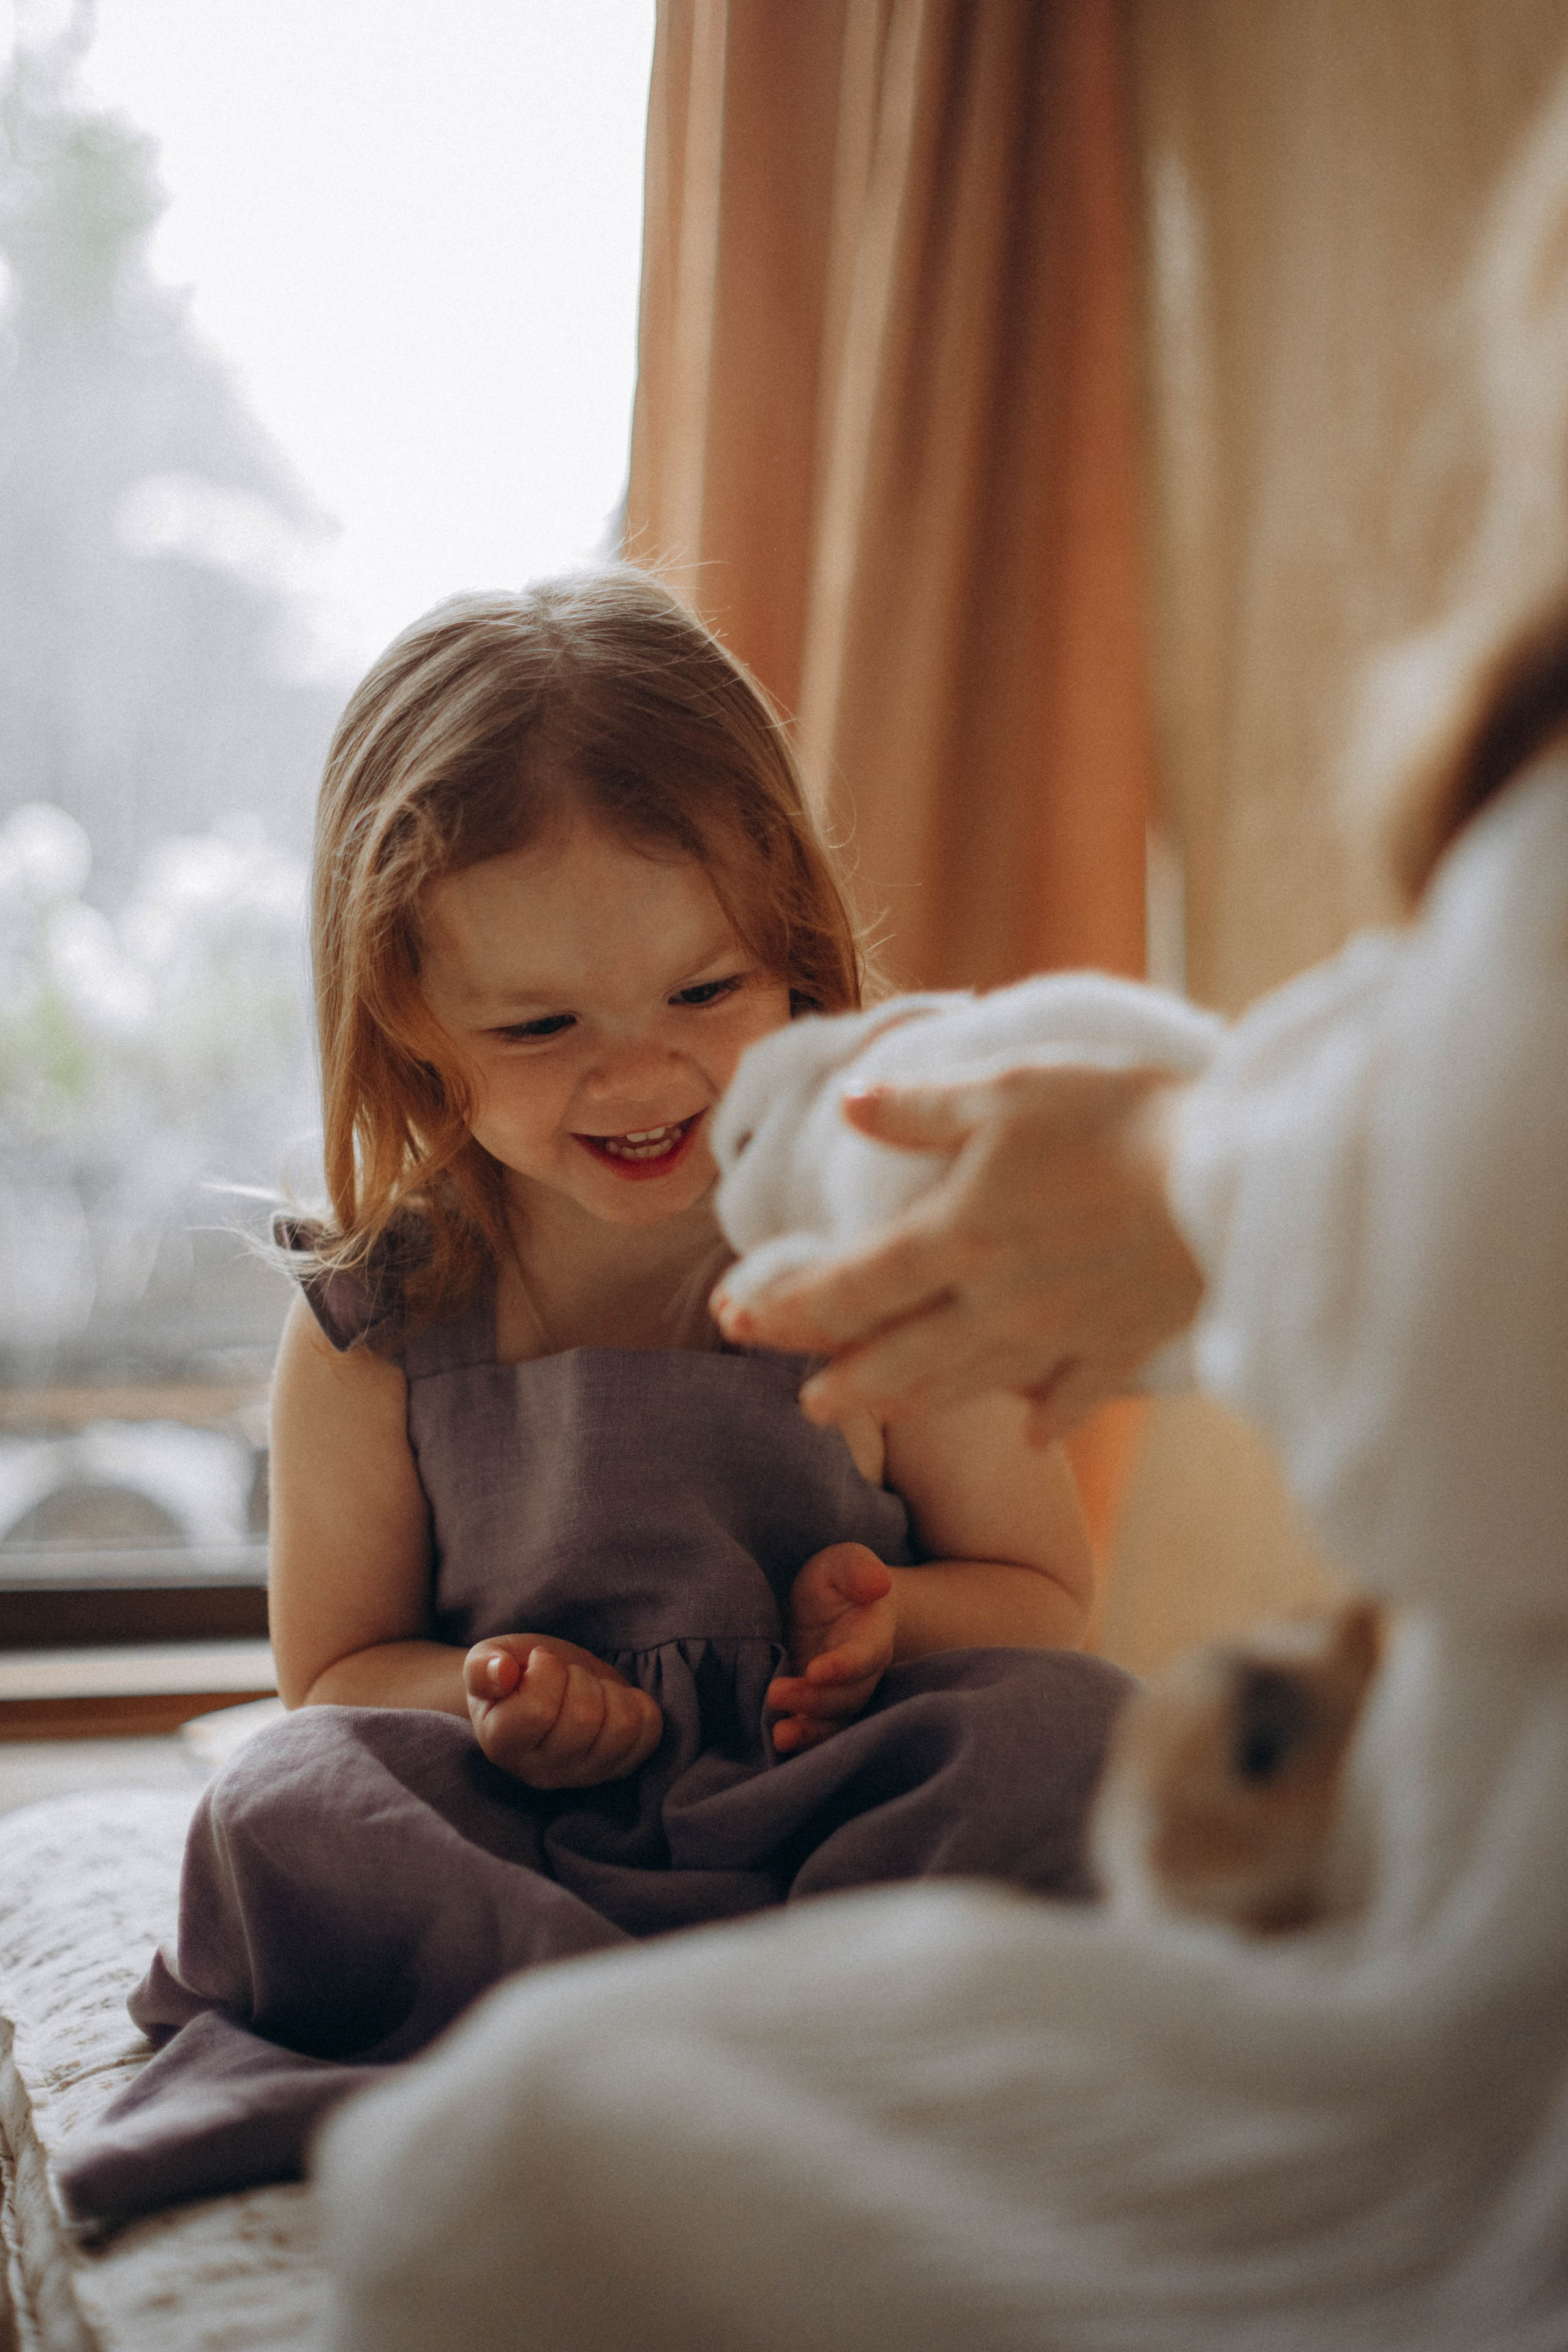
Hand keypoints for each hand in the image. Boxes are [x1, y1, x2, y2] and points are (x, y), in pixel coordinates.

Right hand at [464, 1634, 662, 1787]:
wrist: (542, 1691)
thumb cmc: (514, 1674)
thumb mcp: (487, 1661)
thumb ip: (483, 1666)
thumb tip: (502, 1671)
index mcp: (502, 1744)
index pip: (537, 1712)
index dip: (546, 1672)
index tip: (540, 1661)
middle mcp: (542, 1771)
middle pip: (584, 1718)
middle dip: (579, 1678)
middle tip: (565, 1675)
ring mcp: (583, 1776)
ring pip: (621, 1728)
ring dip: (609, 1691)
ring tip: (589, 1688)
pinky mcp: (618, 1769)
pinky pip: (648, 1734)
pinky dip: (638, 1705)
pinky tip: (614, 1700)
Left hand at [713, 1066, 1202, 1443]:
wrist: (1236, 1175)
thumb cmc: (1118, 1116)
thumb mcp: (1008, 1088)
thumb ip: (921, 1108)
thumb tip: (850, 1108)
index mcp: (958, 1235)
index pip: (850, 1286)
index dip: (787, 1307)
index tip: (738, 1321)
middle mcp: (996, 1302)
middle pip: (899, 1357)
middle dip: (844, 1382)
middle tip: (807, 1405)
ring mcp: (1060, 1333)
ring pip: (969, 1384)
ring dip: (916, 1403)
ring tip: (881, 1415)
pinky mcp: (1122, 1344)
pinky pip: (1072, 1396)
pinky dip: (1045, 1418)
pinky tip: (1029, 1433)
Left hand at [766, 1542, 895, 1754]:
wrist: (832, 1608)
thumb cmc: (837, 1582)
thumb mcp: (842, 1563)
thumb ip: (857, 1569)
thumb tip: (878, 1583)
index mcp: (874, 1633)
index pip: (866, 1654)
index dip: (845, 1665)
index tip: (816, 1670)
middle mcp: (865, 1671)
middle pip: (849, 1695)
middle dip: (815, 1700)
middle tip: (775, 1694)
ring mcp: (845, 1694)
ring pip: (836, 1721)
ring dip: (810, 1732)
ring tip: (779, 1736)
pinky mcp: (823, 1709)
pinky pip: (819, 1732)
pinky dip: (803, 1742)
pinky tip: (777, 1744)